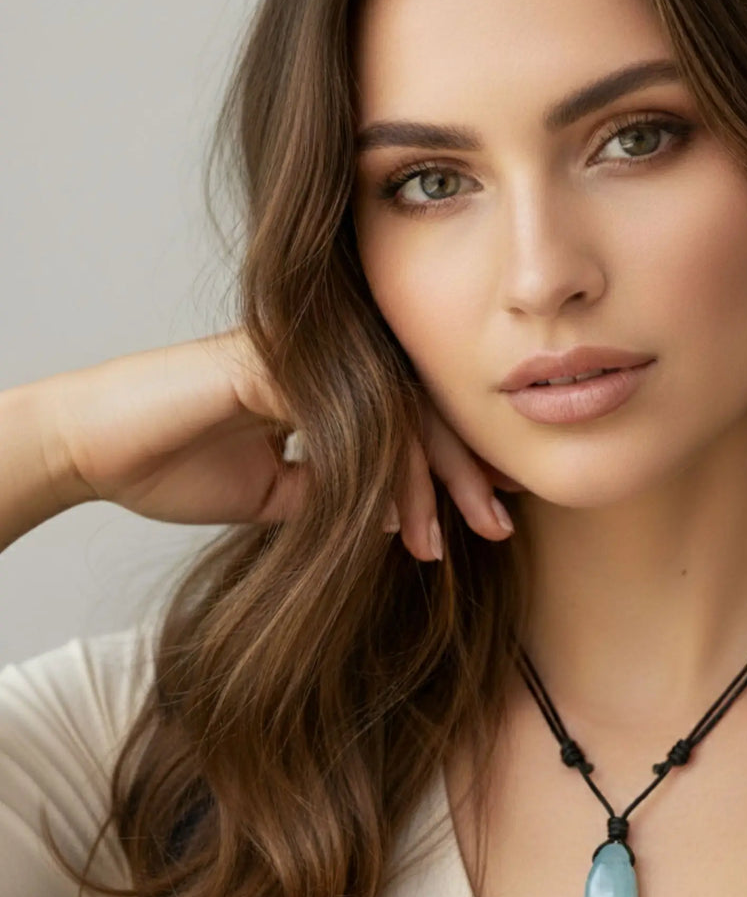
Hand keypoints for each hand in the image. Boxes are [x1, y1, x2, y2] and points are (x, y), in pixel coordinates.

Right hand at [36, 327, 521, 557]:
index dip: (452, 466)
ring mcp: (306, 359)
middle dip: (464, 473)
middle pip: (419, 412)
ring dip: (432, 480)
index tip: (489, 510)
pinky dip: (384, 471)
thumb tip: (398, 520)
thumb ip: (336, 497)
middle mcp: (327, 364)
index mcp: (330, 386)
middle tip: (501, 525)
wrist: (94, 451)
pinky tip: (404, 518)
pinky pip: (353, 418)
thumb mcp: (277, 495)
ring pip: (396, 413)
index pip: (410, 421)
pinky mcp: (279, 365)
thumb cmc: (175, 463)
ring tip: (456, 538)